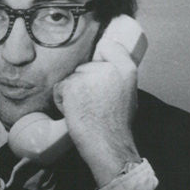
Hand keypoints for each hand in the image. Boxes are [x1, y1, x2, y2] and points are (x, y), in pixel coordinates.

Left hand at [52, 39, 139, 186]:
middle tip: (90, 103)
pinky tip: (73, 112)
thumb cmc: (116, 126)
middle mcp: (108, 68)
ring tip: (84, 110)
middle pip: (85, 67)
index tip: (96, 60)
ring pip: (71, 78)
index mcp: (126, 70)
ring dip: (72, 93)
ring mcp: (89, 75)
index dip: (100, 54)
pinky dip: (61, 100)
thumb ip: (118, 79)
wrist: (107, 143)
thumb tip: (106, 70)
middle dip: (83, 82)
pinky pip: (59, 88)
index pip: (109, 46)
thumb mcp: (129, 95)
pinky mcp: (72, 85)